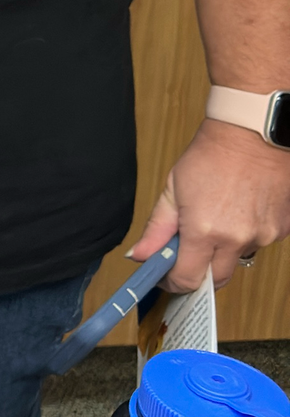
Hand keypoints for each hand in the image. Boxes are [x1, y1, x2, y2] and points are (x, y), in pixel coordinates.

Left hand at [128, 117, 289, 291]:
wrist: (251, 134)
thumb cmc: (211, 156)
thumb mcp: (173, 189)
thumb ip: (156, 229)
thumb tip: (140, 255)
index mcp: (204, 231)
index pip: (187, 280)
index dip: (173, 282)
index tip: (165, 275)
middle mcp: (237, 239)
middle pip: (216, 280)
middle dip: (199, 272)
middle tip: (189, 251)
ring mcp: (263, 236)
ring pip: (238, 259)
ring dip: (224, 249)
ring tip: (219, 215)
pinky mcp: (281, 230)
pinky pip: (258, 244)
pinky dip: (246, 235)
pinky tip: (240, 210)